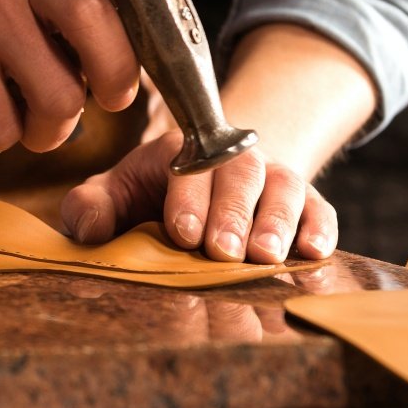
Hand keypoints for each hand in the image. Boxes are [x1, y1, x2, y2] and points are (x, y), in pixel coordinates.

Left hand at [60, 130, 337, 262]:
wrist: (211, 182)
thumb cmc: (152, 195)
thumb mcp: (116, 194)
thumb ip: (92, 206)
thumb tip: (87, 226)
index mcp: (185, 152)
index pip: (190, 166)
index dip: (188, 197)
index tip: (182, 232)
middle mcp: (235, 161)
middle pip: (241, 176)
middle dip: (232, 214)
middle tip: (223, 251)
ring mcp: (275, 180)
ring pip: (285, 190)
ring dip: (277, 221)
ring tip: (265, 256)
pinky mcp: (307, 204)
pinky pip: (320, 209)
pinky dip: (320, 228)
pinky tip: (314, 252)